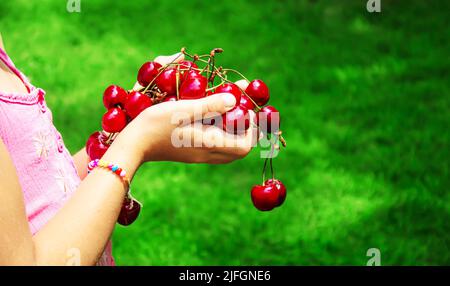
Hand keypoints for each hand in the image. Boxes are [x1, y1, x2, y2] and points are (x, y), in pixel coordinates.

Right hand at [116, 53, 257, 164]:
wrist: (133, 145)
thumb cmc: (156, 124)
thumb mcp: (183, 109)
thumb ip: (210, 105)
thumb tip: (234, 100)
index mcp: (209, 144)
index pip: (244, 146)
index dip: (251, 129)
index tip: (245, 109)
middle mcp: (207, 154)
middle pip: (239, 151)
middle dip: (246, 131)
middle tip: (241, 111)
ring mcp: (199, 157)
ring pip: (228, 152)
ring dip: (235, 134)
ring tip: (228, 114)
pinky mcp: (191, 155)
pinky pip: (216, 150)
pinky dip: (222, 137)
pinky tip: (211, 120)